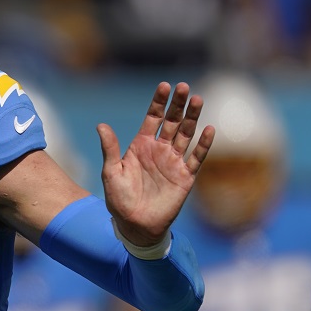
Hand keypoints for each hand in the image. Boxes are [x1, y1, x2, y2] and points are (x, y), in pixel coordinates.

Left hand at [97, 82, 214, 246]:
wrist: (134, 224)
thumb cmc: (119, 198)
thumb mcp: (111, 171)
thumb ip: (110, 148)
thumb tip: (101, 125)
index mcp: (141, 145)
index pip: (153, 118)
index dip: (159, 102)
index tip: (165, 86)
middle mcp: (159, 150)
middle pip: (173, 122)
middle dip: (179, 105)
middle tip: (185, 87)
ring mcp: (173, 162)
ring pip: (186, 135)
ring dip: (193, 118)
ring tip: (198, 100)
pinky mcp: (185, 176)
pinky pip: (197, 157)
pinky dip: (204, 144)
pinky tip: (209, 129)